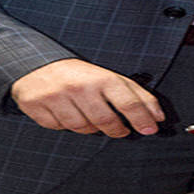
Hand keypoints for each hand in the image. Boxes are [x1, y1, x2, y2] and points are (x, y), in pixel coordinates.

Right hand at [10, 59, 164, 136]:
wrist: (37, 64)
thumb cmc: (79, 74)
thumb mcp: (108, 76)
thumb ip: (134, 94)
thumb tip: (157, 116)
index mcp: (101, 77)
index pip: (128, 102)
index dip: (143, 118)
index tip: (151, 129)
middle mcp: (80, 87)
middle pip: (107, 121)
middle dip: (118, 129)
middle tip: (121, 129)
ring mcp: (57, 98)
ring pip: (83, 128)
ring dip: (91, 127)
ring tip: (92, 117)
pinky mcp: (38, 107)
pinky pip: (60, 128)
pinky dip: (67, 125)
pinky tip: (68, 113)